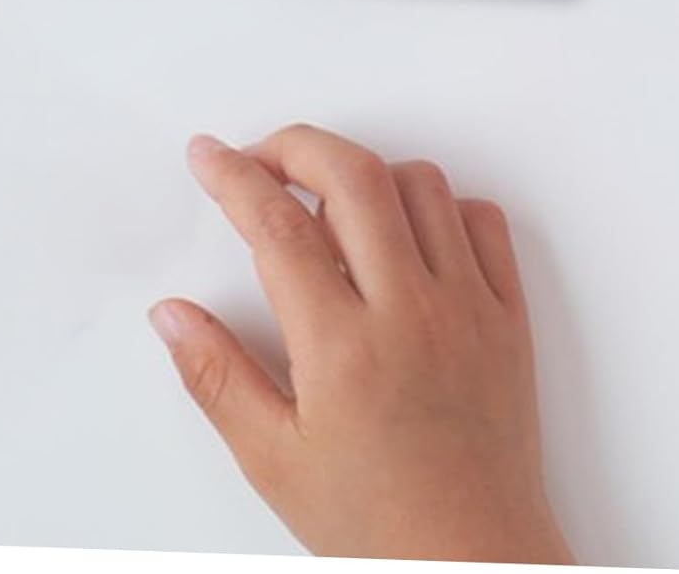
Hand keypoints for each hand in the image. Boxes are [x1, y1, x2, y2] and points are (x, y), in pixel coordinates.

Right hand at [150, 127, 572, 563]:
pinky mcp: (508, 319)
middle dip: (295, 146)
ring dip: (366, 174)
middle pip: (351, 175)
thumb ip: (216, 377)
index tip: (208, 156)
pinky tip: (407, 234)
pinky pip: (483, 221)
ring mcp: (466, 310)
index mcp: (343, 348)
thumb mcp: (274, 460)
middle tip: (263, 159)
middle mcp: (409, 313)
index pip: (276, 225)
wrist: (479, 566)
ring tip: (331, 205)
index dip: (232, 176)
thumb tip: (170, 315)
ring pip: (420, 185)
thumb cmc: (379, 525)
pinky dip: (442, 206)